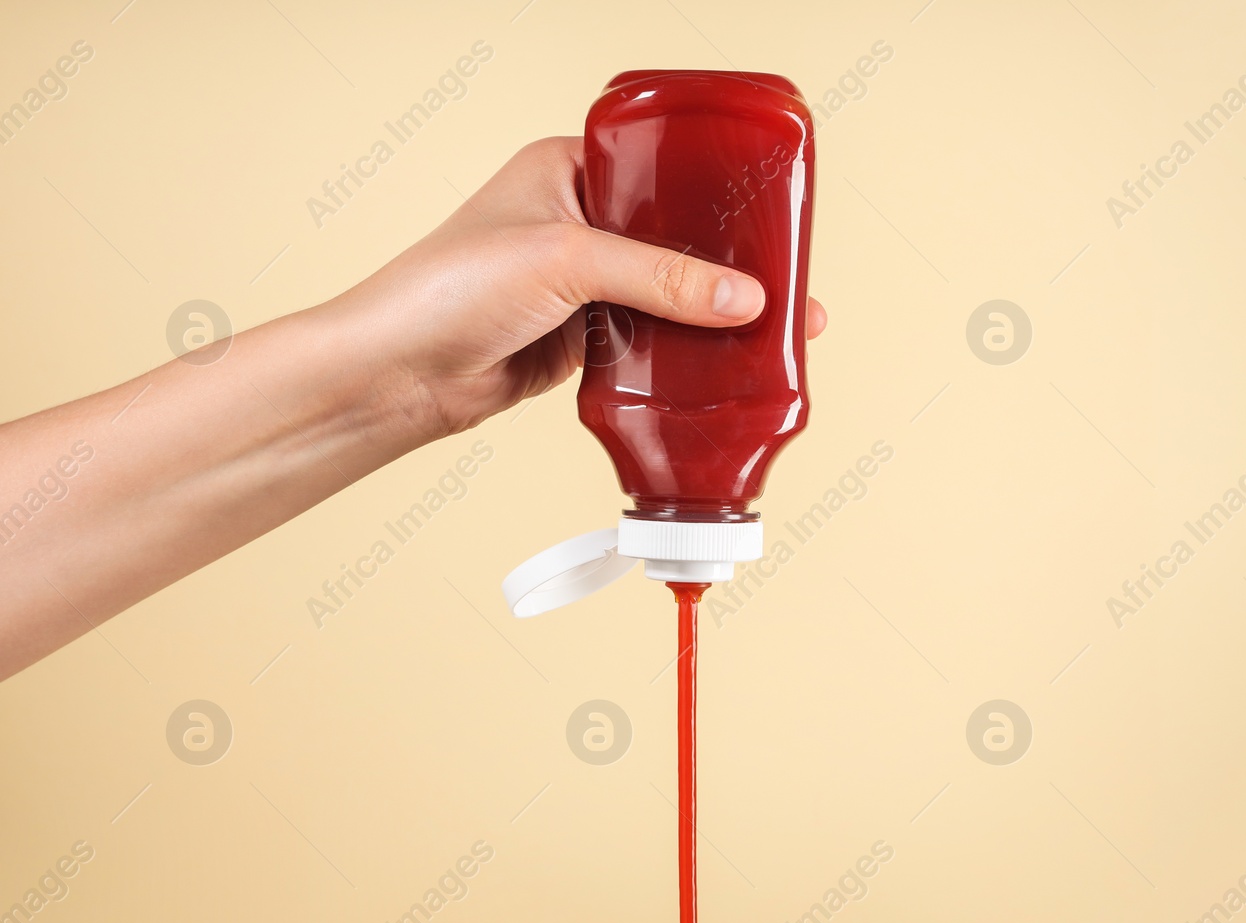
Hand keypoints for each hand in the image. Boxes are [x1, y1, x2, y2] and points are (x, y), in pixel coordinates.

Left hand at [327, 136, 827, 440]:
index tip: (769, 215)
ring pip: (666, 292)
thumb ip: (662, 278)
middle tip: (788, 279)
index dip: (715, 192)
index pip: (660, 168)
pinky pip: (651, 338)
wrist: (399, 373)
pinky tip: (726, 359)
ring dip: (711, 312)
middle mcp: (576, 219)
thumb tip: (744, 299)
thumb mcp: (568, 262)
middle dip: (728, 263)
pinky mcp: (581, 336)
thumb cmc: (450, 288)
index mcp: (567, 168)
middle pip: (673, 237)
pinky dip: (685, 351)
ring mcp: (580, 281)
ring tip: (776, 324)